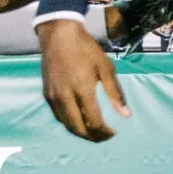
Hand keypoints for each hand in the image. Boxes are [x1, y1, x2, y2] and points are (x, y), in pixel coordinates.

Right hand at [39, 19, 129, 141]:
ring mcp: (53, 96)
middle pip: (77, 127)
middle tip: (104, 137)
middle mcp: (65, 96)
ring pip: (66, 124)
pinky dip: (69, 122)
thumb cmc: (86, 49)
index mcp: (82, 89)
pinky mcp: (46, 93)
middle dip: (92, 137)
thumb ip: (115, 93)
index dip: (104, 132)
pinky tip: (80, 120)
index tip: (114, 133)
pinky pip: (58, 115)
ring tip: (94, 132)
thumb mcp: (106, 68)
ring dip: (80, 132)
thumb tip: (126, 114)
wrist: (59, 35)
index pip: (93, 121)